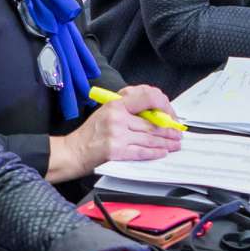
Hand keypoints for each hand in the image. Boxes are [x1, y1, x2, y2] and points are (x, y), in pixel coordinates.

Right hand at [68, 85, 183, 169]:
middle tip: (177, 132)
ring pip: (150, 137)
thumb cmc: (89, 133)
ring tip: (174, 144)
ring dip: (166, 142)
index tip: (169, 114)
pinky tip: (162, 152)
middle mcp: (117, 117)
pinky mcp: (116, 151)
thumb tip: (153, 112)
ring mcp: (117, 134)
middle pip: (151, 123)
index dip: (163, 106)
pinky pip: (141, 151)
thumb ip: (128, 109)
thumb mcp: (106, 111)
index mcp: (116, 104)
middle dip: (169, 129)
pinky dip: (154, 152)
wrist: (72, 151)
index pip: (147, 97)